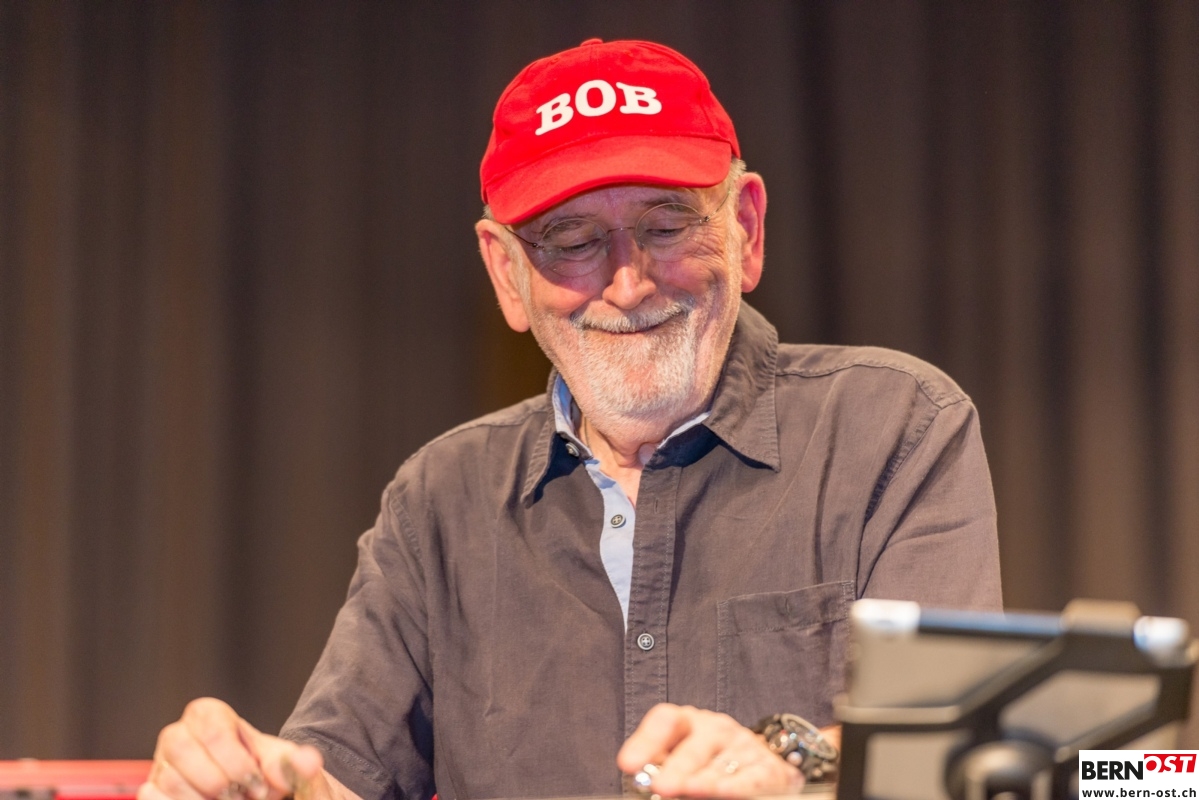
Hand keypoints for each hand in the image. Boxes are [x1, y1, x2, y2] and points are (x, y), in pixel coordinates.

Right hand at [140, 698, 333, 799]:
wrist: (266, 798)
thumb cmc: (273, 781)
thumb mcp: (292, 771)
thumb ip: (299, 765)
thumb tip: (308, 761)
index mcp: (213, 718)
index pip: (209, 720)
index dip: (233, 755)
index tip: (257, 782)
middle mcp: (181, 737)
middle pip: (178, 743)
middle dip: (214, 777)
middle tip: (241, 797)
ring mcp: (163, 767)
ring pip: (166, 778)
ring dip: (202, 799)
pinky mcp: (155, 794)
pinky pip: (152, 798)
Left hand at [617, 703, 804, 797]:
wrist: (760, 759)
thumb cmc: (707, 760)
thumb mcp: (679, 753)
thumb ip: (657, 762)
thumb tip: (637, 774)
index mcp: (687, 722)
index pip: (665, 720)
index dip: (646, 741)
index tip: (629, 764)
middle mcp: (715, 729)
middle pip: (693, 747)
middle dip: (677, 768)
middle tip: (661, 785)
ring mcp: (742, 746)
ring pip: (721, 765)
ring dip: (705, 781)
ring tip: (689, 790)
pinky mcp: (765, 767)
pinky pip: (751, 778)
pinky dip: (736, 787)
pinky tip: (724, 793)